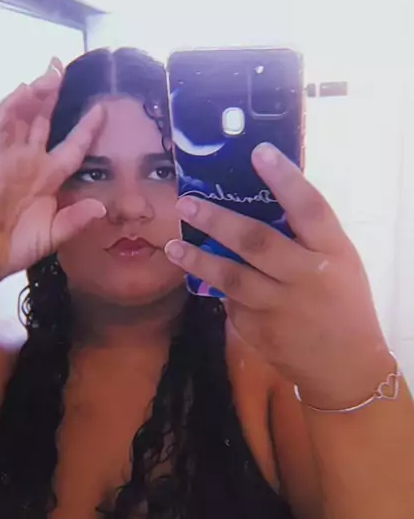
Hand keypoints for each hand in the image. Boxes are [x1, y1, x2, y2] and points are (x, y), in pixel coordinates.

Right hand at [0, 58, 105, 282]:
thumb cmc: (15, 246)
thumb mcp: (55, 233)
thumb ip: (76, 220)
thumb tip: (101, 208)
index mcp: (48, 178)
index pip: (72, 146)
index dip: (86, 128)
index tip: (101, 110)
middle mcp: (30, 162)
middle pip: (43, 120)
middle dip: (51, 94)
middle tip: (61, 67)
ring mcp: (9, 158)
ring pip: (22, 117)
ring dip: (35, 94)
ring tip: (49, 74)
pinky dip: (10, 108)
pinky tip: (22, 91)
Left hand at [165, 142, 391, 409]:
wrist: (346, 366)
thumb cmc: (343, 301)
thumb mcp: (339, 261)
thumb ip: (307, 236)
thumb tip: (259, 200)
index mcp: (333, 252)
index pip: (310, 208)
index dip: (285, 179)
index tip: (259, 152)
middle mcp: (306, 277)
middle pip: (257, 241)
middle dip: (216, 220)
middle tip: (185, 202)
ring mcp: (280, 308)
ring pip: (231, 278)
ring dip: (197, 260)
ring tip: (172, 245)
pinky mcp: (259, 332)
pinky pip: (232, 303)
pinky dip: (219, 289)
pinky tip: (207, 279)